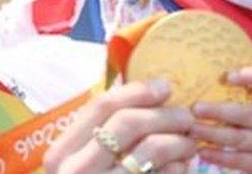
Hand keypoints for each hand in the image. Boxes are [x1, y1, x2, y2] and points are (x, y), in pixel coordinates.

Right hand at [44, 80, 197, 173]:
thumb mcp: (82, 164)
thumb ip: (100, 133)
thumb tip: (138, 90)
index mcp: (61, 154)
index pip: (102, 106)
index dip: (138, 91)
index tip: (166, 86)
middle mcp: (77, 170)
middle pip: (129, 122)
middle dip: (165, 114)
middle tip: (187, 117)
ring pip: (151, 148)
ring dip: (179, 140)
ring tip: (190, 144)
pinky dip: (180, 168)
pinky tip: (184, 168)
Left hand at [190, 67, 251, 172]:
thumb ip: (247, 90)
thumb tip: (208, 73)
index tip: (228, 76)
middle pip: (247, 115)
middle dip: (218, 111)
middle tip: (195, 108)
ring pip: (240, 139)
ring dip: (213, 134)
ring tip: (192, 129)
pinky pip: (239, 161)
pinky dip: (218, 156)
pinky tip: (202, 151)